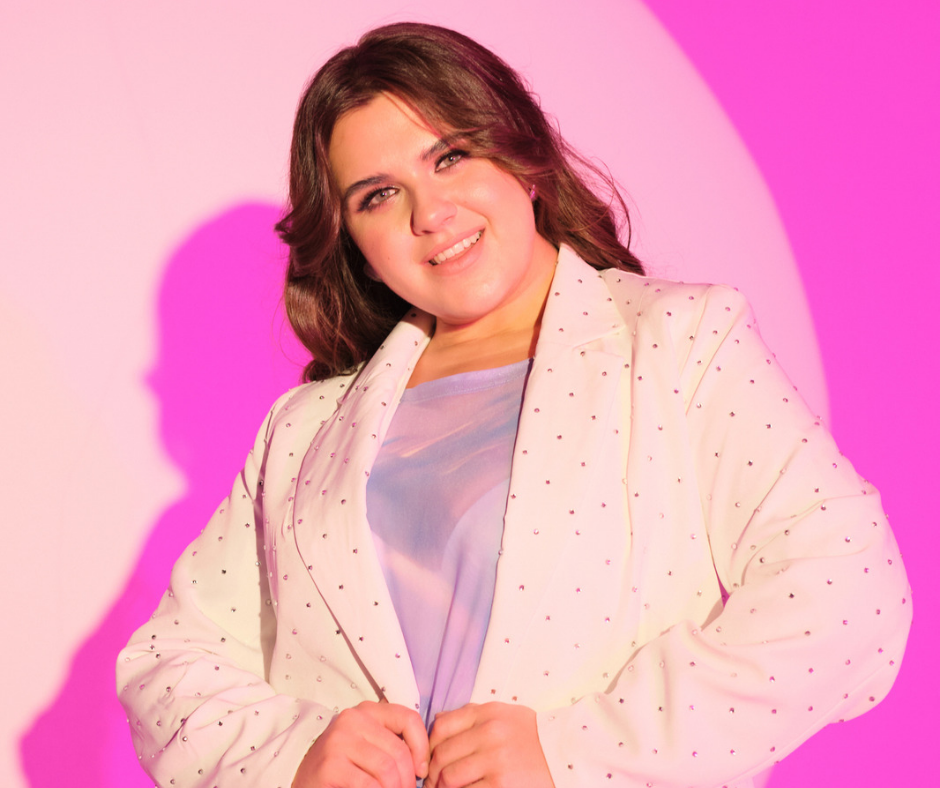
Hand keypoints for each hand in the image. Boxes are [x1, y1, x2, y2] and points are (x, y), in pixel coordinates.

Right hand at [292, 700, 428, 787]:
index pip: (409, 719)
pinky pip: (369, 785)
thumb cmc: (344, 765)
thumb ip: (392, 743)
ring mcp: (339, 741)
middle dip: (407, 781)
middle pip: (400, 752)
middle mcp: (353, 719)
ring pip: (387, 771)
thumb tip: (423, 764)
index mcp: (368, 711)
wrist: (303, 778)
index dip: (422, 748)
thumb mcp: (369, 745)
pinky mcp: (330, 765)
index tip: (420, 771)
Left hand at [426, 702, 554, 787]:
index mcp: (488, 713)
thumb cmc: (532, 736)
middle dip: (431, 773)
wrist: (566, 755)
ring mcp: (495, 760)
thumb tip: (438, 723)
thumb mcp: (504, 714)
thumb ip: (472, 715)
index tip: (429, 759)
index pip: (441, 727)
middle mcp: (490, 733)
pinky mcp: (501, 785)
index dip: (428, 746)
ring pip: (449, 777)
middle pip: (442, 754)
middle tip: (431, 782)